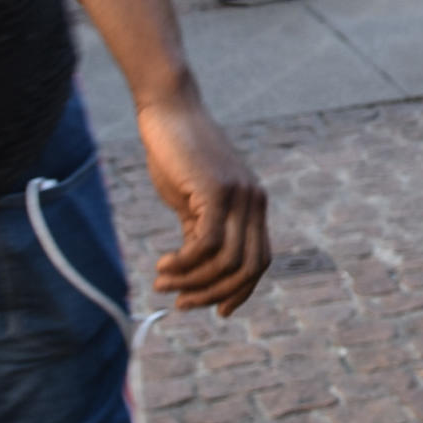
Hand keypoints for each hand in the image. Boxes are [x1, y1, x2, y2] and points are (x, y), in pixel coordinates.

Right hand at [136, 92, 272, 315]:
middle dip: (215, 294)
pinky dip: (184, 264)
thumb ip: (201, 232)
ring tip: (163, 282)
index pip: (259, 261)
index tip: (217, 311)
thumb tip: (195, 272)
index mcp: (254, 206)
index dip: (240, 291)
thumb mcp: (194, 200)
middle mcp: (255, 202)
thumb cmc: (177, 155)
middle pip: (248, 268)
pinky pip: (206, 244)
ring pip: (227, 261)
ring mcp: (240, 195)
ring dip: (192, 282)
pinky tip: (163, 265)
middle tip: (181, 303)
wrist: (169, 111)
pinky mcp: (217, 190)